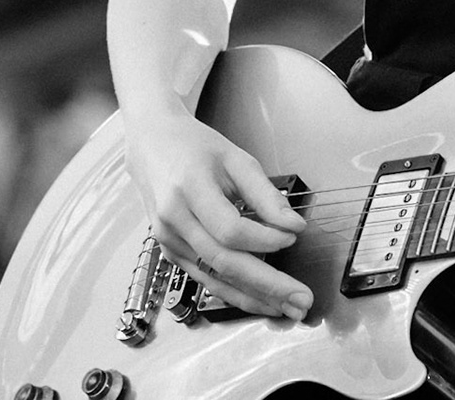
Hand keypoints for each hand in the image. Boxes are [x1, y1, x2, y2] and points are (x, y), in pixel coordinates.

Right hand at [120, 105, 311, 317]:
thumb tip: (293, 225)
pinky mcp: (171, 253)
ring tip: (287, 309)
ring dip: (253, 299)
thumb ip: (264, 193)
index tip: (293, 237)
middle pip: (223, 262)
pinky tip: (260, 300)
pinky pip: (205, 279)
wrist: (152, 145)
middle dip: (267, 285)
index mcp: (189, 190)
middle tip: (301, 299)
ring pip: (214, 278)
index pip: (229, 229)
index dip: (264, 238)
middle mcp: (174, 221)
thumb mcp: (235, 158)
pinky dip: (235, 292)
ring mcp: (169, 241)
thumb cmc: (196, 148)